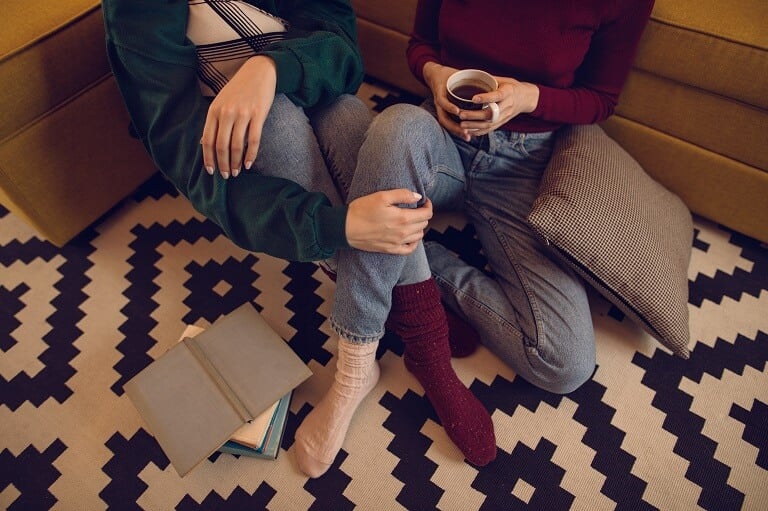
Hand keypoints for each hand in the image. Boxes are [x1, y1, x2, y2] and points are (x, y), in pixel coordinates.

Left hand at [201, 56, 276, 178]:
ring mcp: (243, 114)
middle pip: (221, 145)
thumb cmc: (239, 89)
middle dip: (223, 164)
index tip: (211, 171)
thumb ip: (213, 122)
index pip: (207, 140)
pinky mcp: (258, 115)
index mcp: (214, 110)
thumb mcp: (221, 102)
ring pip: (237, 145)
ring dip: (236, 162)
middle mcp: (226, 112)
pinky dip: (250, 155)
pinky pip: (253, 140)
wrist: (259, 71)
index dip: (208, 158)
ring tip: (236, 172)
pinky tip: (248, 164)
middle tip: (226, 176)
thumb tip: (203, 143)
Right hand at [346, 189, 432, 254]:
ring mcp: (397, 243)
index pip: (426, 214)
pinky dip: (414, 243)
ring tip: (412, 219)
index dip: (428, 205)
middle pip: (423, 224)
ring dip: (419, 227)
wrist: (345, 228)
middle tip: (416, 208)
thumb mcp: (382, 196)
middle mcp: (403, 232)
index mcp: (403, 218)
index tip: (423, 200)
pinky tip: (410, 236)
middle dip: (423, 214)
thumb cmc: (362, 210)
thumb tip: (418, 196)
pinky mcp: (390, 250)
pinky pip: (409, 249)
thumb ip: (402, 194)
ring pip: (419, 236)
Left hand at [422, 62, 470, 140]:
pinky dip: (450, 107)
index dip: (463, 132)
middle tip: (469, 137)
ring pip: (445, 118)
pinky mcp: (438, 92)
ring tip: (464, 127)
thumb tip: (493, 106)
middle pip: (449, 125)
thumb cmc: (454, 82)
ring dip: (454, 125)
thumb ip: (475, 102)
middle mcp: (443, 109)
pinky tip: (457, 111)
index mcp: (449, 112)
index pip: (455, 126)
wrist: (436, 71)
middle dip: (460, 132)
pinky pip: (443, 103)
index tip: (472, 137)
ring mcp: (440, 102)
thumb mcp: (466, 94)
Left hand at [454, 77, 539, 136]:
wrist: (526, 98)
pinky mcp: (503, 123)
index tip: (473, 99)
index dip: (485, 98)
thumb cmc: (511, 86)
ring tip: (461, 125)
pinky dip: (479, 132)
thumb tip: (471, 76)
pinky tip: (468, 132)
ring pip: (489, 124)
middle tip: (461, 114)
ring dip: (474, 126)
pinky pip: (490, 129)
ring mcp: (506, 116)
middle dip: (474, 116)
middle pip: (491, 113)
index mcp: (508, 92)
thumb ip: (489, 80)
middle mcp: (508, 105)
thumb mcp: (503, 80)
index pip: (497, 96)